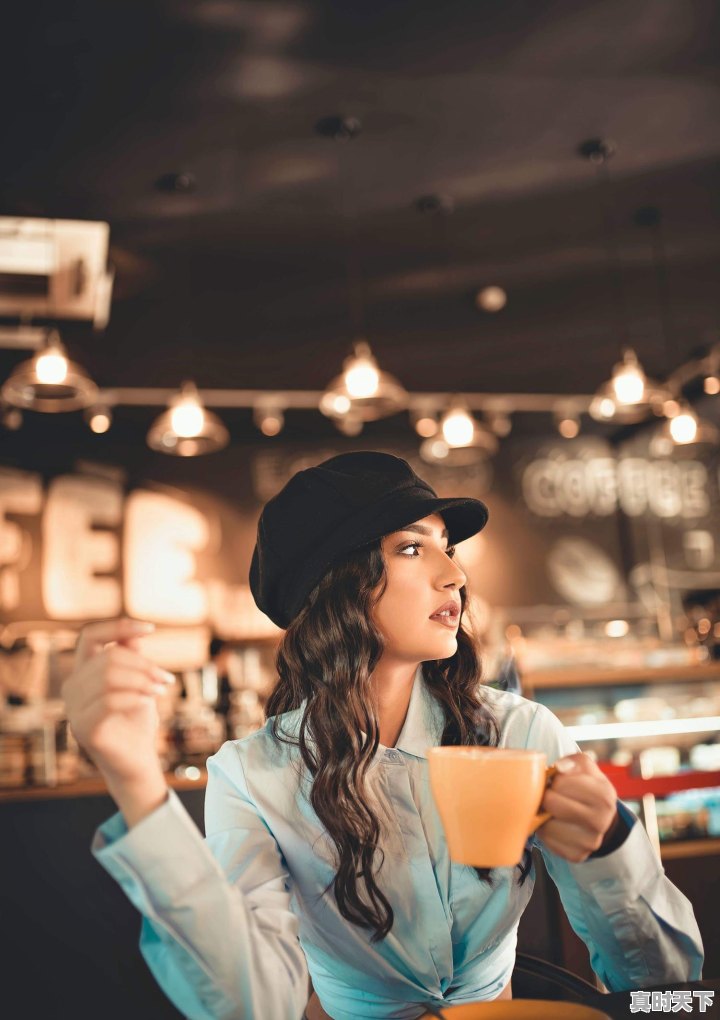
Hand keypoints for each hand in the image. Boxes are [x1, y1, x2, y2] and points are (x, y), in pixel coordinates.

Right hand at [61, 618, 174, 784]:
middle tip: (166, 679)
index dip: (118, 626)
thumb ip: (132, 658)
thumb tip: (135, 634)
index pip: (89, 636)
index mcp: (82, 673)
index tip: (151, 628)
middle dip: (143, 664)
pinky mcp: (83, 729)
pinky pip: (109, 701)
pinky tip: (149, 701)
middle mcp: (72, 689)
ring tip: (161, 689)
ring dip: (142, 680)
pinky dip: (134, 697)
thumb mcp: (139, 682)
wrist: (137, 759)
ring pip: (108, 677)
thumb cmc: (137, 718)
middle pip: (107, 657)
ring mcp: (73, 710)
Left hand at [536, 752, 618, 862]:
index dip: (554, 780)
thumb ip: (572, 762)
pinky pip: (548, 842)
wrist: (602, 819)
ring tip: (552, 811)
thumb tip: (559, 768)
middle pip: (551, 803)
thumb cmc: (588, 787)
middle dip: (547, 797)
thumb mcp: (585, 768)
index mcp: (603, 795)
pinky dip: (546, 832)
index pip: (560, 783)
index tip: (558, 783)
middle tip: (551, 796)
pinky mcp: (577, 855)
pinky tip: (554, 824)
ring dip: (544, 816)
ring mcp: (590, 842)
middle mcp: (600, 821)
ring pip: (546, 825)